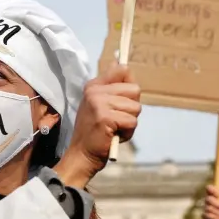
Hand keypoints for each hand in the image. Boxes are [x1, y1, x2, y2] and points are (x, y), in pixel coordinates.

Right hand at [56, 63, 140, 187]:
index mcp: (94, 86)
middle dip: (131, 108)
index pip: (122, 69)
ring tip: (114, 128)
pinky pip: (132, 121)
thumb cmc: (94, 132)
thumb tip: (122, 64)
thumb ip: (112, 87)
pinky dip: (128, 133)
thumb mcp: (99, 105)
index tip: (123, 98)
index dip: (129, 85)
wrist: (82, 154)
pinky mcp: (105, 117)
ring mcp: (99, 103)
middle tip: (116, 119)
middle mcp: (95, 91)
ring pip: (136, 107)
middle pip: (135, 89)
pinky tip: (114, 136)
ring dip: (129, 122)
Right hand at [203, 184, 218, 218]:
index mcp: (213, 195)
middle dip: (215, 203)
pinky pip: (206, 216)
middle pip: (207, 199)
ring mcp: (205, 209)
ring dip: (217, 213)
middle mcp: (208, 201)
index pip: (209, 188)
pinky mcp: (204, 217)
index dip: (212, 190)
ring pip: (208, 208)